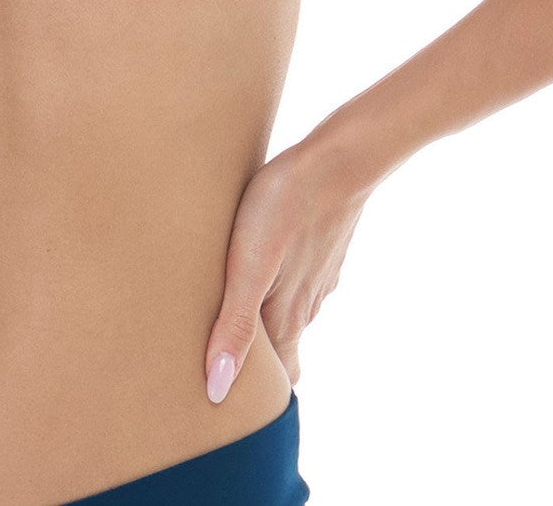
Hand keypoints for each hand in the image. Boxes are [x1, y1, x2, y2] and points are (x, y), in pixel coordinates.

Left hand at [203, 140, 369, 399]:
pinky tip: (257, 262)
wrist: (336, 158)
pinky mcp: (318, 244)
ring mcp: (317, 273)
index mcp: (288, 318)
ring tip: (227, 306)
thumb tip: (217, 389)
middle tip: (218, 350)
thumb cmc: (283, 209)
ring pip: (289, 309)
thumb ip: (235, 327)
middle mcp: (307, 304)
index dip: (257, 391)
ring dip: (264, 316)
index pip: (280, 376)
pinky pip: (296, 275)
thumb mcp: (248, 268)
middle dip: (256, 356)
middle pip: (282, 345)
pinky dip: (276, 281)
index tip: (229, 394)